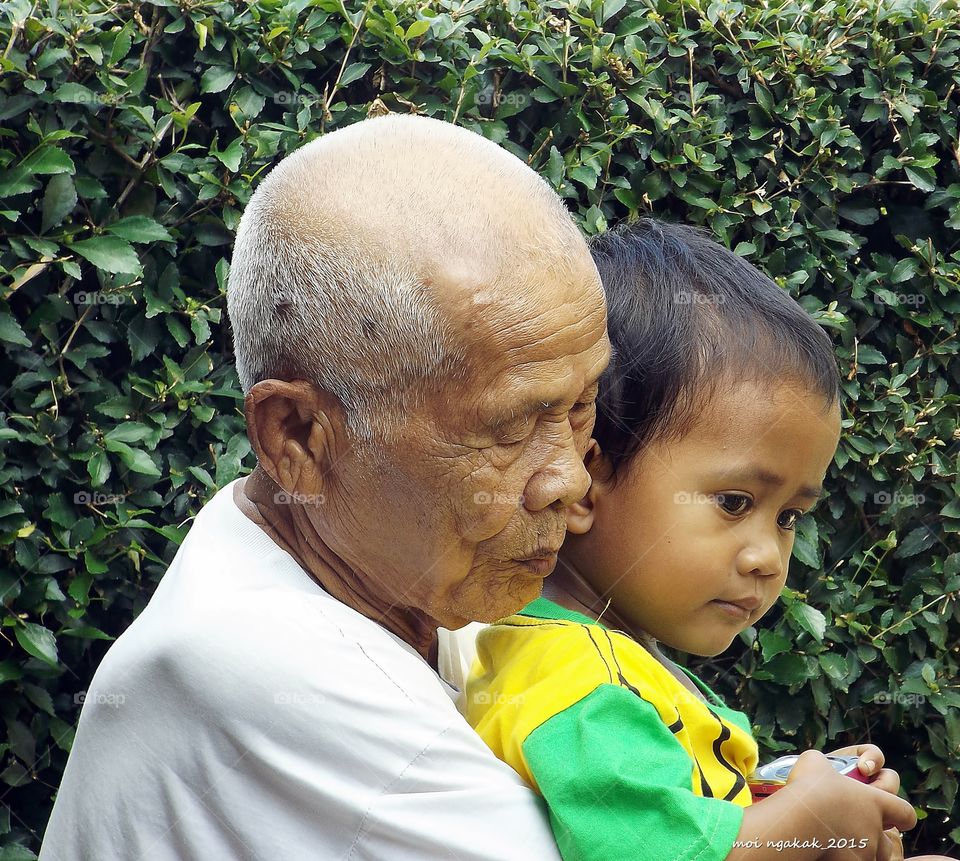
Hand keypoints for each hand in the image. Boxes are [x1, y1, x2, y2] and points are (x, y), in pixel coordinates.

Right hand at [785, 751, 915, 859]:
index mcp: (875, 802)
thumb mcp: (815, 762)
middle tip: (850, 830)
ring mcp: (865, 851)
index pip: (905, 812)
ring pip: (872, 856)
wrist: (795, 820)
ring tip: (836, 841)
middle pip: (887, 842)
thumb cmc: (807, 787)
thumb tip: (821, 764)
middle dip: (873, 838)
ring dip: (859, 850)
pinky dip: (843, 856)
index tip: (892, 815)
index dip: (901, 814)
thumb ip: (827, 764)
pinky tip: (826, 851)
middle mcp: (875, 829)